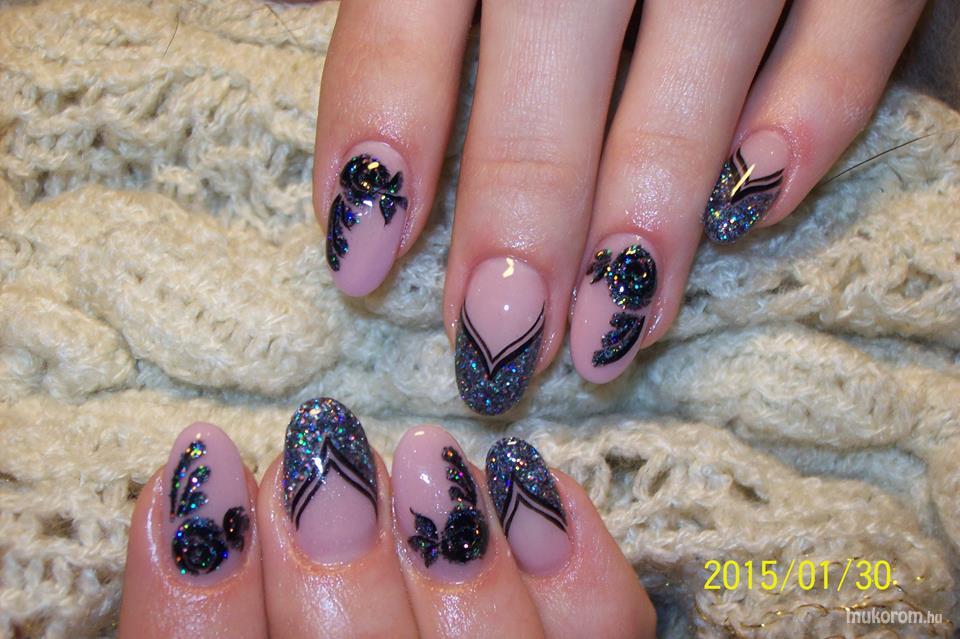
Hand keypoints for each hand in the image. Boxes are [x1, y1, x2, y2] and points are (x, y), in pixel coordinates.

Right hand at [118, 398, 655, 637]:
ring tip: (426, 452)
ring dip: (455, 553)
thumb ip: (206, 616)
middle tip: (321, 447)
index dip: (191, 594)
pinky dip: (572, 558)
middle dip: (338, 559)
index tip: (203, 462)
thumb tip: (196, 488)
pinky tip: (525, 477)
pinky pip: (603, 632)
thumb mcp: (258, 637)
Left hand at [313, 0, 924, 413]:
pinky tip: (751, 214)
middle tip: (495, 342)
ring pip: (702, 52)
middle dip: (521, 210)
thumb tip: (304, 50)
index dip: (382, 130)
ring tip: (607, 337)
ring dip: (651, 208)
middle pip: (552, 47)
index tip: (359, 264)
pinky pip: (854, 24)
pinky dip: (813, 118)